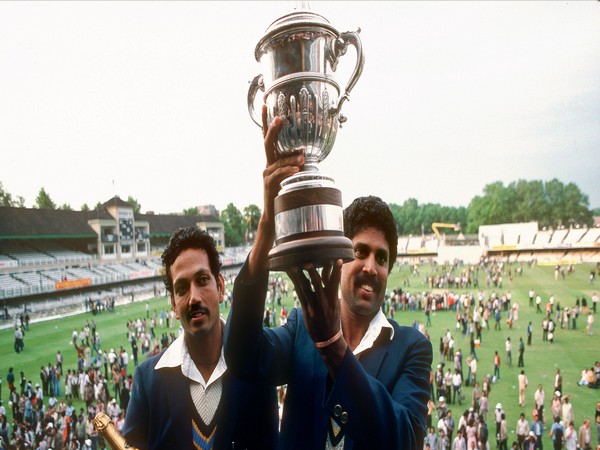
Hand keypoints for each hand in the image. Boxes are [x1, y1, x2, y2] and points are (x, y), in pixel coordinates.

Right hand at [261, 104, 302, 223]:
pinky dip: (288, 171)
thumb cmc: (285, 193)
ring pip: (277, 161)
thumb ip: (296, 163)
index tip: (266, 105)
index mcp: (273, 160)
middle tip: (279, 118)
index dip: (266, 121)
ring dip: (291, 158)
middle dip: (273, 129)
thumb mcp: (291, 175)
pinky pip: (279, 175)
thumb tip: (306, 152)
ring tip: (302, 157)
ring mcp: (267, 174)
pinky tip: (296, 170)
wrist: (274, 213)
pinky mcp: (269, 184)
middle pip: (267, 143)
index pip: (268, 137)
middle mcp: (268, 164)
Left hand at [287, 260, 342, 342]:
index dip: (336, 271)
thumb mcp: (336, 304)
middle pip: (317, 284)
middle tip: (308, 262)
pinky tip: (292, 275)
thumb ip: (333, 288)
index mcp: (333, 298)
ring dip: (298, 276)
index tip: (338, 260)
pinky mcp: (306, 309)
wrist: (327, 337)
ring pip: (305, 288)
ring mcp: (313, 305)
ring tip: (293, 265)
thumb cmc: (332, 317)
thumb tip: (332, 272)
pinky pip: (300, 294)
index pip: (335, 282)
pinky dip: (296, 283)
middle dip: (312, 272)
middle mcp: (323, 301)